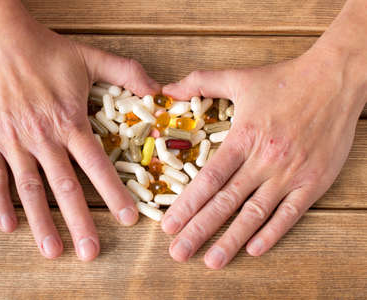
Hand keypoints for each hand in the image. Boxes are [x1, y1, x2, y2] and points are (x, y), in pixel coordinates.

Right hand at [0, 8, 159, 259]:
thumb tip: (160, 89)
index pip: (97, 165)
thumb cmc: (47, 50)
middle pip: (64, 186)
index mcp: (71, 122)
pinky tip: (10, 226)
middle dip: (80, 222)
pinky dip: (0, 202)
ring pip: (30, 188)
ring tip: (52, 250)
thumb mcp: (91, 57)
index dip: (114, 193)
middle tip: (91, 252)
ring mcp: (14, 140)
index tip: (128, 218)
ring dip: (41, 222)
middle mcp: (44, 137)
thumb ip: (127, 73)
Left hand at [161, 44, 365, 268]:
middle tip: (178, 252)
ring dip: (231, 240)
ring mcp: (289, 174)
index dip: (186, 205)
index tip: (168, 226)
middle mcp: (264, 160)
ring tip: (211, 261)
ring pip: (255, 214)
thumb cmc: (285, 80)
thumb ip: (200, 82)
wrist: (335, 79)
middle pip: (225, 202)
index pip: (208, 180)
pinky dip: (272, 233)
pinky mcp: (313, 182)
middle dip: (199, 230)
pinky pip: (290, 214)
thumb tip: (166, 88)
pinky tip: (253, 249)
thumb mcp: (238, 77)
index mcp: (243, 138)